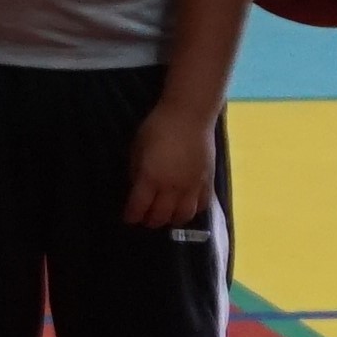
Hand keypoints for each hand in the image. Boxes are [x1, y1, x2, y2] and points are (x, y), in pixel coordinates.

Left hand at [122, 97, 219, 229]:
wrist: (190, 115)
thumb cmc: (158, 127)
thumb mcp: (137, 148)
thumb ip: (136, 171)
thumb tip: (136, 188)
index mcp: (151, 178)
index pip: (138, 208)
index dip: (132, 217)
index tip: (129, 218)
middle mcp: (172, 187)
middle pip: (160, 216)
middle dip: (150, 221)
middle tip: (145, 219)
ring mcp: (192, 186)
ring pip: (183, 216)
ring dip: (172, 220)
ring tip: (166, 216)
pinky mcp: (208, 182)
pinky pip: (202, 205)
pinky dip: (193, 211)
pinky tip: (185, 207)